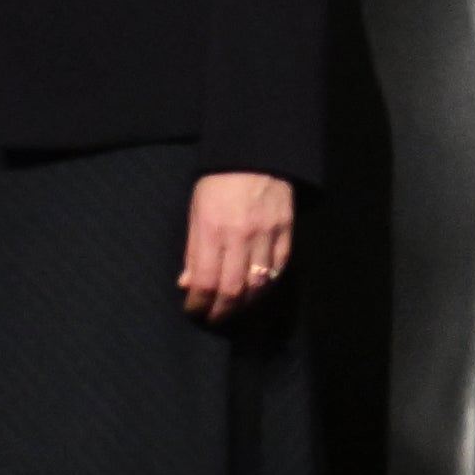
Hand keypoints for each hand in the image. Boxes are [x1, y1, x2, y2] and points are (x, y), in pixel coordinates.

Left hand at [179, 171, 296, 321]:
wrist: (255, 156)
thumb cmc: (218, 184)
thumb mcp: (196, 213)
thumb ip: (193, 251)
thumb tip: (188, 284)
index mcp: (212, 230)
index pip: (205, 281)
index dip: (199, 304)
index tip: (194, 311)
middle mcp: (240, 236)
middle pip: (232, 289)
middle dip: (221, 311)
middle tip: (214, 318)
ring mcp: (267, 234)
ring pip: (258, 284)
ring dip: (244, 304)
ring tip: (235, 309)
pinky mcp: (286, 231)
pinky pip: (279, 268)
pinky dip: (268, 286)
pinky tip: (257, 291)